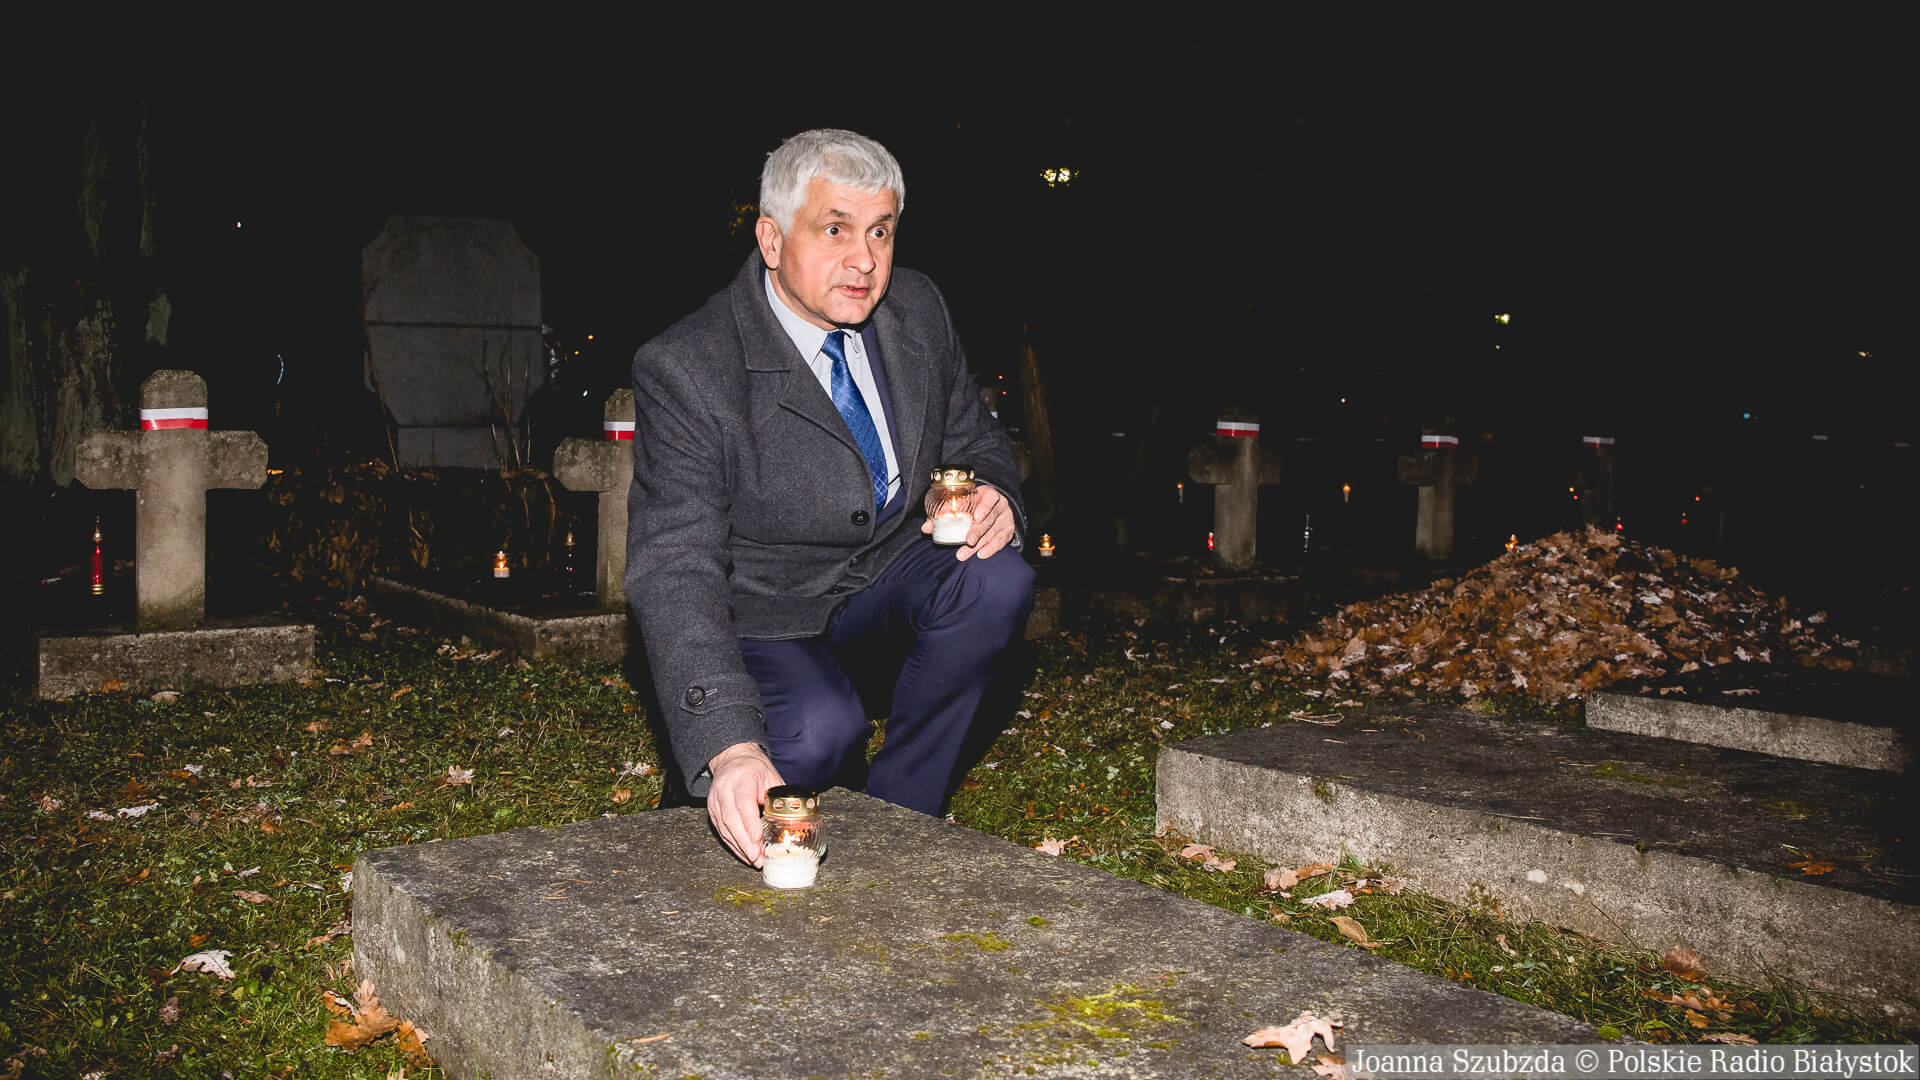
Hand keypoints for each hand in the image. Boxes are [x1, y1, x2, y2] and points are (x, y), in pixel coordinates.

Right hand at [706, 742, 783, 866]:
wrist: (732, 759)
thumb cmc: (754, 768)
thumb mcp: (771, 776)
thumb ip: (779, 797)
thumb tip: (794, 819)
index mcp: (741, 779)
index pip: (743, 803)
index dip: (749, 823)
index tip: (757, 839)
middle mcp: (724, 789)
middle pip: (731, 819)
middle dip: (744, 842)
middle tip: (756, 857)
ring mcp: (715, 800)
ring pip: (724, 827)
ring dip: (738, 846)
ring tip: (753, 860)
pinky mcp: (712, 810)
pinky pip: (721, 830)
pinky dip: (732, 844)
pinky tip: (743, 854)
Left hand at [923, 482, 1016, 560]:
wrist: (994, 509)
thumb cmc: (974, 505)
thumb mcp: (963, 504)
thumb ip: (944, 513)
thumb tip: (926, 528)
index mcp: (989, 494)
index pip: (991, 498)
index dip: (985, 507)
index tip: (976, 516)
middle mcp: (1001, 506)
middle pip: (990, 519)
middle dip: (977, 531)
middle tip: (967, 540)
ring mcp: (1006, 519)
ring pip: (992, 533)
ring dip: (978, 545)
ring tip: (964, 553)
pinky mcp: (1008, 531)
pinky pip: (1000, 541)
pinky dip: (991, 549)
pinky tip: (981, 554)